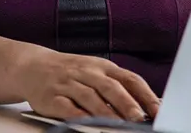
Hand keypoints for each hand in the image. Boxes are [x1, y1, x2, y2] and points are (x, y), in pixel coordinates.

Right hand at [15, 46, 160, 121]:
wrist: (32, 66)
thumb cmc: (72, 73)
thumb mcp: (97, 73)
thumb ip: (120, 87)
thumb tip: (150, 106)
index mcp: (103, 67)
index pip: (129, 79)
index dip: (145, 94)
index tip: (159, 110)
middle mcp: (87, 72)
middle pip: (110, 87)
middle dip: (126, 103)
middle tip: (139, 118)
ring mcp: (68, 83)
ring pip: (90, 97)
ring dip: (105, 111)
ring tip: (119, 124)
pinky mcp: (51, 97)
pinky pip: (66, 106)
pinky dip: (78, 115)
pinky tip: (87, 123)